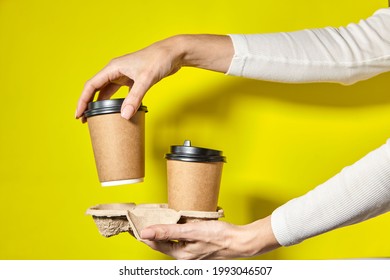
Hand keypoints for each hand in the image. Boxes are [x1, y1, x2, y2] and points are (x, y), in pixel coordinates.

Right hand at [76, 36, 182, 120]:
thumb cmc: (158, 60)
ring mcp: (125, 75)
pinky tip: (115, 111)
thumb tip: (124, 115)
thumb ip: (135, 98)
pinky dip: (115, 102)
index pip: (91, 86)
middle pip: (96, 89)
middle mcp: (116, 71)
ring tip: (96, 117)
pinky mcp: (133, 80)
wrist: (173, 53)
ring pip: (107, 91)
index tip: (79, 114)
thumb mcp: (145, 80)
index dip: (83, 100)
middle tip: (85, 120)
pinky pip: (120, 93)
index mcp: (113, 68)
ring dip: (101, 104)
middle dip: (89, 104)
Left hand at [140, 216, 279, 259]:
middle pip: (164, 243)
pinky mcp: (199, 246)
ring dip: (167, 230)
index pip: (156, 244)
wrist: (239, 240)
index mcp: (181, 255)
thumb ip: (168, 232)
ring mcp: (193, 252)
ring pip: (174, 240)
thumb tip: (147, 232)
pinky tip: (180, 222)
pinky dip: (178, 230)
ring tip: (160, 219)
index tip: (138, 224)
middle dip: (156, 232)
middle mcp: (185, 256)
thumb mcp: (190, 231)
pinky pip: (183, 238)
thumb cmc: (218, 237)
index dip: (147, 233)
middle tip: (147, 219)